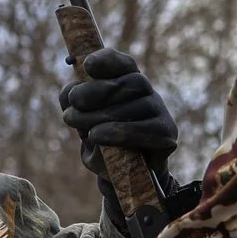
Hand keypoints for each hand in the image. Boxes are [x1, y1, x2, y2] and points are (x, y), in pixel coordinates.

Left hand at [58, 48, 177, 179]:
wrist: (124, 177)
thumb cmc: (102, 143)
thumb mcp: (82, 123)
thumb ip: (73, 105)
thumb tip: (69, 92)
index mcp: (129, 83)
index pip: (124, 64)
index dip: (108, 60)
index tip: (88, 65)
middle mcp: (148, 93)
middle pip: (129, 82)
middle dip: (96, 91)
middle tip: (72, 104)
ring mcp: (160, 112)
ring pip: (135, 105)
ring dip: (100, 114)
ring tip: (75, 123)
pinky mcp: (167, 135)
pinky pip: (145, 130)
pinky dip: (118, 132)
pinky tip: (96, 135)